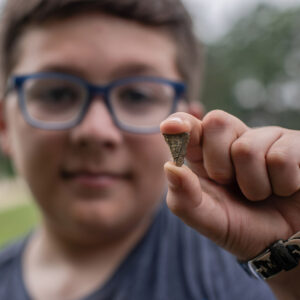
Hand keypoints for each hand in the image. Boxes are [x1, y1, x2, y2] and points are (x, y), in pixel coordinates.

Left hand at [160, 110, 299, 260]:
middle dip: (219, 164)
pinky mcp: (294, 144)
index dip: (180, 123)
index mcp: (205, 154)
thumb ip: (183, 197)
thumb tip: (170, 167)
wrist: (285, 244)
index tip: (171, 128)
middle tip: (231, 184)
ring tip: (261, 194)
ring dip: (253, 185)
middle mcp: (233, 140)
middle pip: (216, 122)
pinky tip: (284, 188)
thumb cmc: (241, 226)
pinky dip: (281, 184)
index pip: (189, 125)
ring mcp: (265, 138)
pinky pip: (280, 157)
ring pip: (247, 148)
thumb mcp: (206, 219)